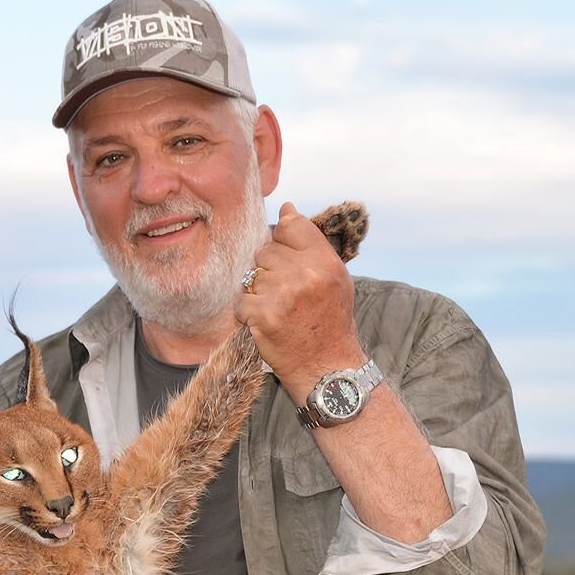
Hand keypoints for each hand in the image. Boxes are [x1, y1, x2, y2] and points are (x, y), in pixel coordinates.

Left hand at [234, 201, 365, 397]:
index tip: (290, 263)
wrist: (327, 368)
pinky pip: (241, 300)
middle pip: (266, 251)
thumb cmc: (329, 321)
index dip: (284, 242)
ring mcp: (282, 294)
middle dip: (271, 271)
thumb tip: (287, 207)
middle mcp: (305, 273)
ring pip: (251, 276)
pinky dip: (249, 314)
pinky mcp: (262, 315)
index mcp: (325, 260)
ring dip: (259, 293)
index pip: (290, 225)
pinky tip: (268, 324)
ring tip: (280, 311)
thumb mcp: (334, 277)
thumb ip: (310, 241)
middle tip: (288, 297)